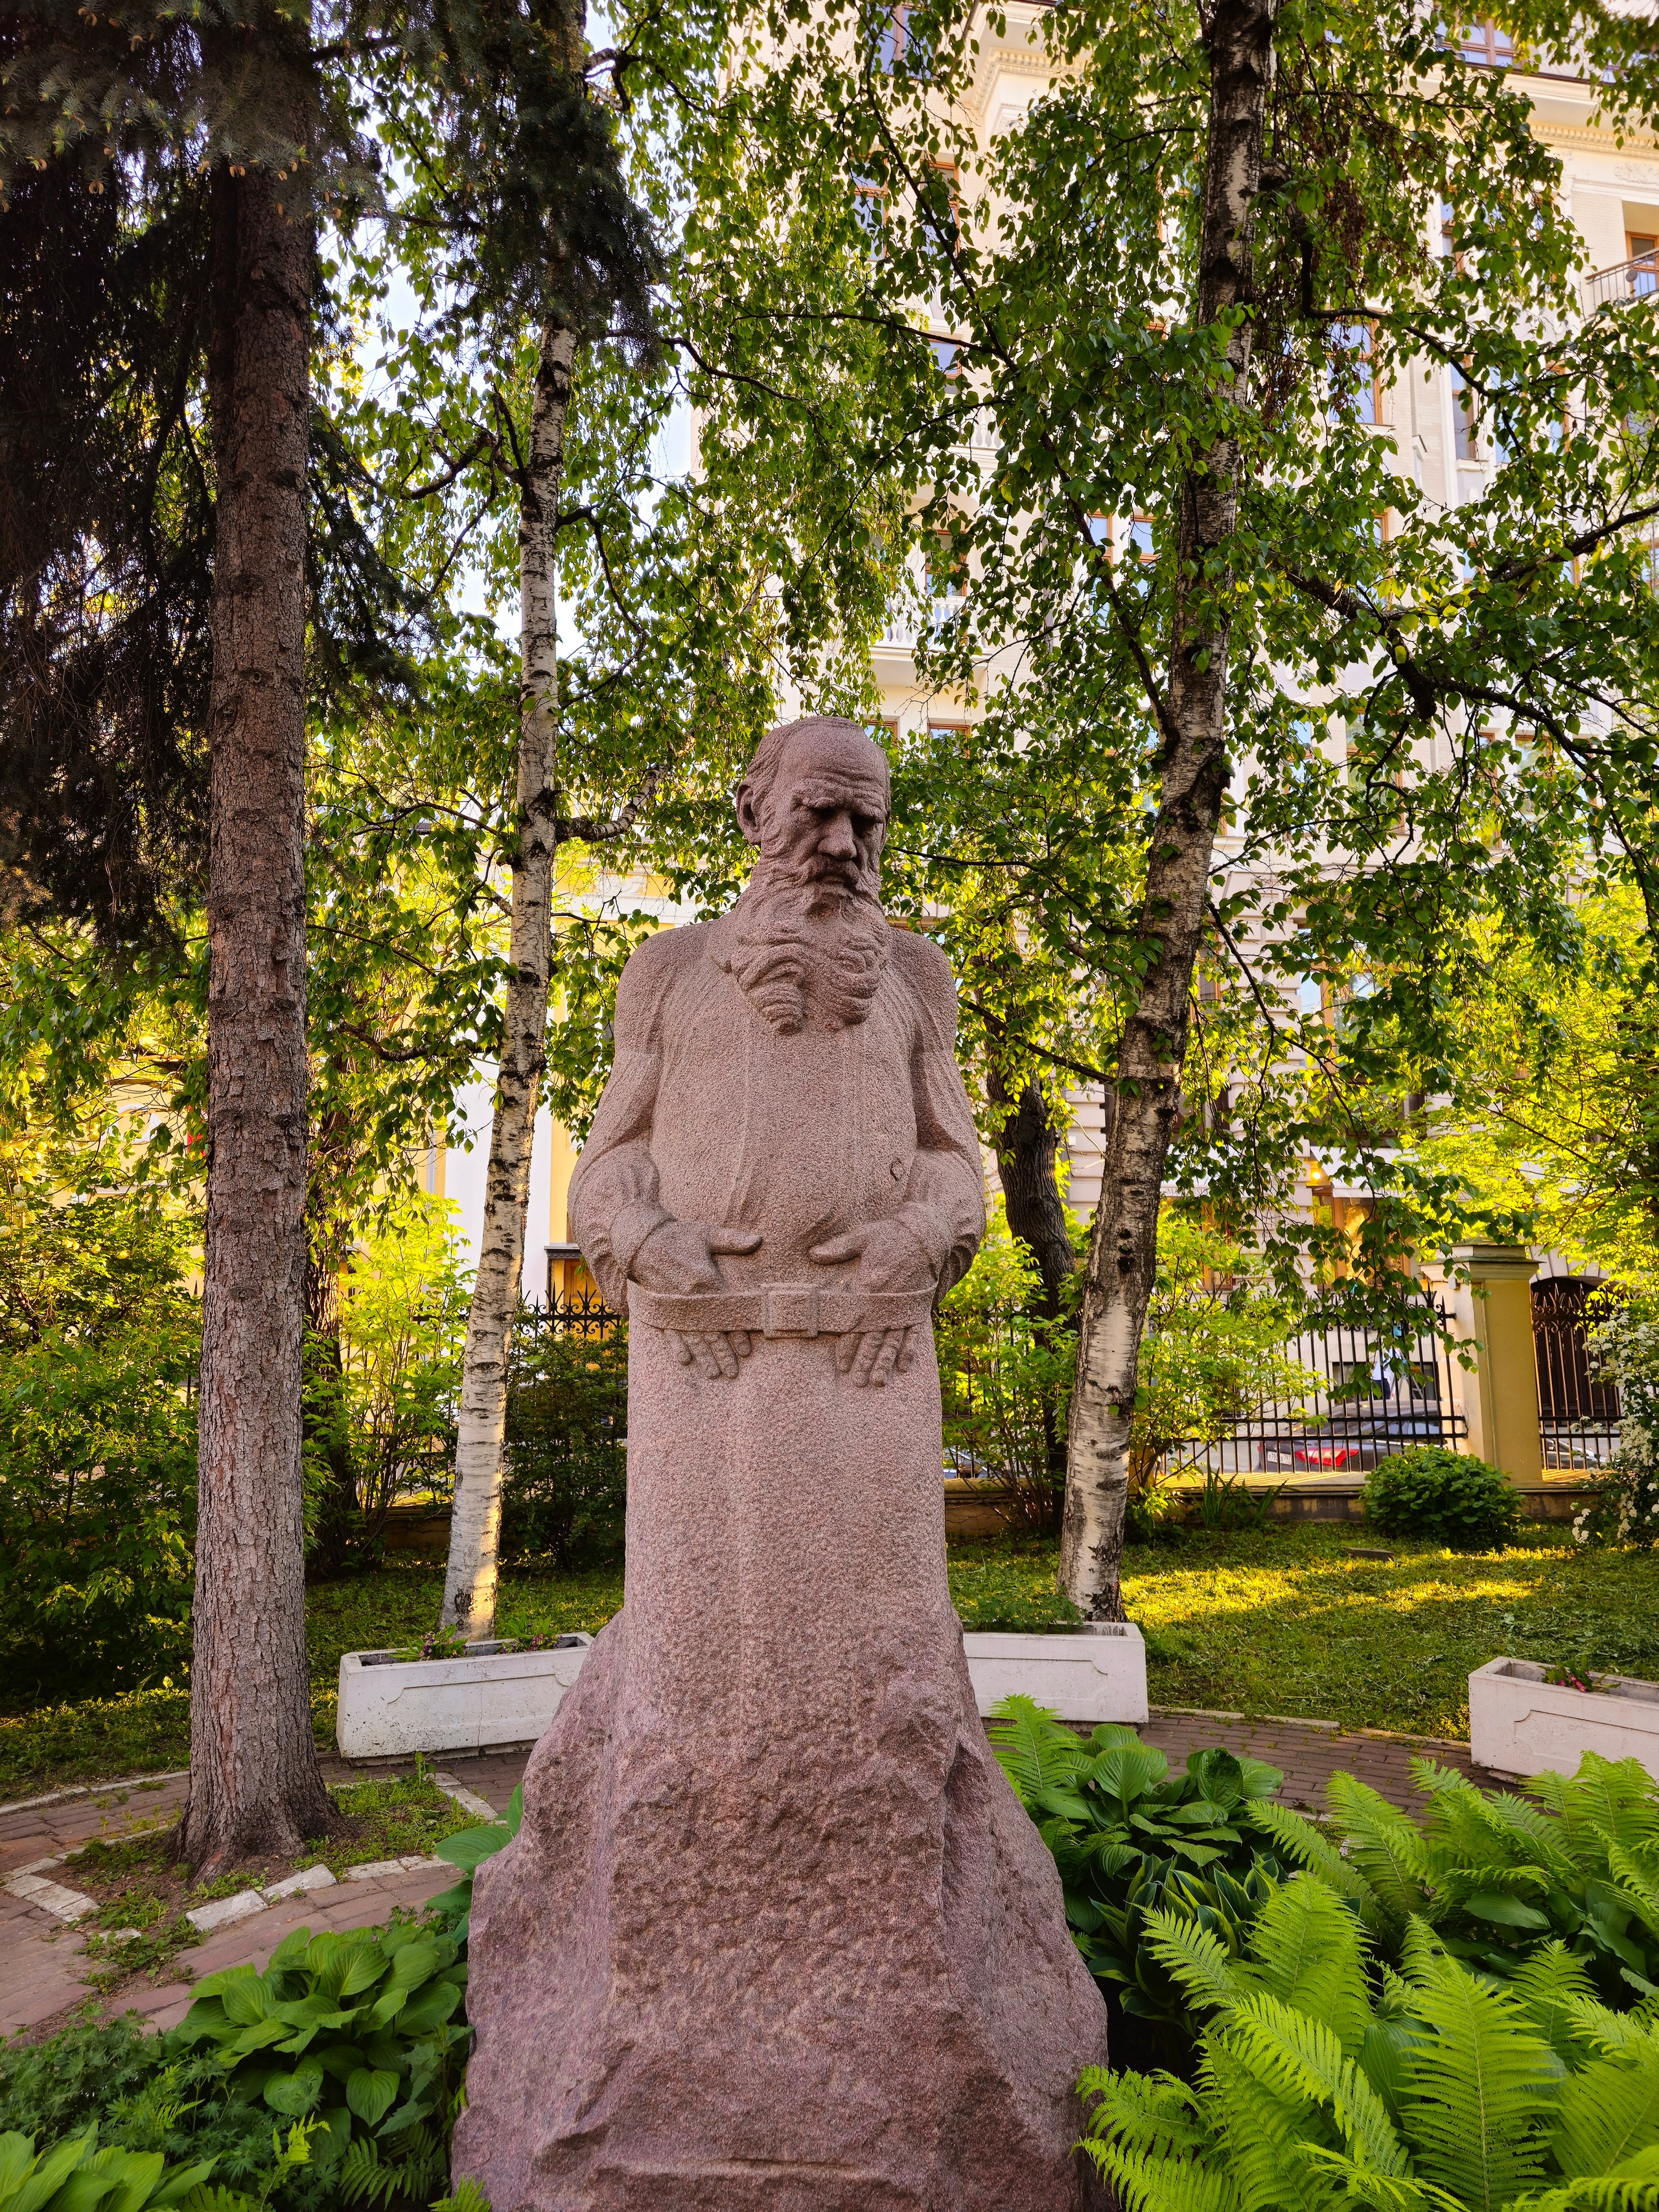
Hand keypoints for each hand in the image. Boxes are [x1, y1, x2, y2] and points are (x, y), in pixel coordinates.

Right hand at [632, 1219, 761, 1380]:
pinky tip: (684, 1361)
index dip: (737, 1334)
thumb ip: (733, 1241)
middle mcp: (691, 1299)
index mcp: (706, 1282)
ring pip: (691, 1337)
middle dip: (722, 1354)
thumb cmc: (678, 1235)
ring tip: (713, 1373)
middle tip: (732, 1372)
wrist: (641, 1239)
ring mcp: (674, 1306)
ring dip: (703, 1356)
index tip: (746, 1350)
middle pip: (710, 1332)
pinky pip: (669, 1331)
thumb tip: (758, 1240)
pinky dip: (676, 1346)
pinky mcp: (659, 1307)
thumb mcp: (707, 1234)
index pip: (727, 1314)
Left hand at [808, 1217, 934, 1388]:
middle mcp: (887, 1301)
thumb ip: (837, 1248)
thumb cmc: (890, 1234)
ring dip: (885, 1362)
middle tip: (857, 1382)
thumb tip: (813, 1254)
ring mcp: (904, 1306)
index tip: (842, 1364)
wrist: (926, 1233)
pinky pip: (914, 1332)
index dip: (848, 1346)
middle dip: (864, 1361)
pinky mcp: (918, 1306)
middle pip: (873, 1338)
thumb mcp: (862, 1236)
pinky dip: (910, 1350)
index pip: (856, 1323)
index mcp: (871, 1286)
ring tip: (878, 1382)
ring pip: (893, 1340)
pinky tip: (905, 1367)